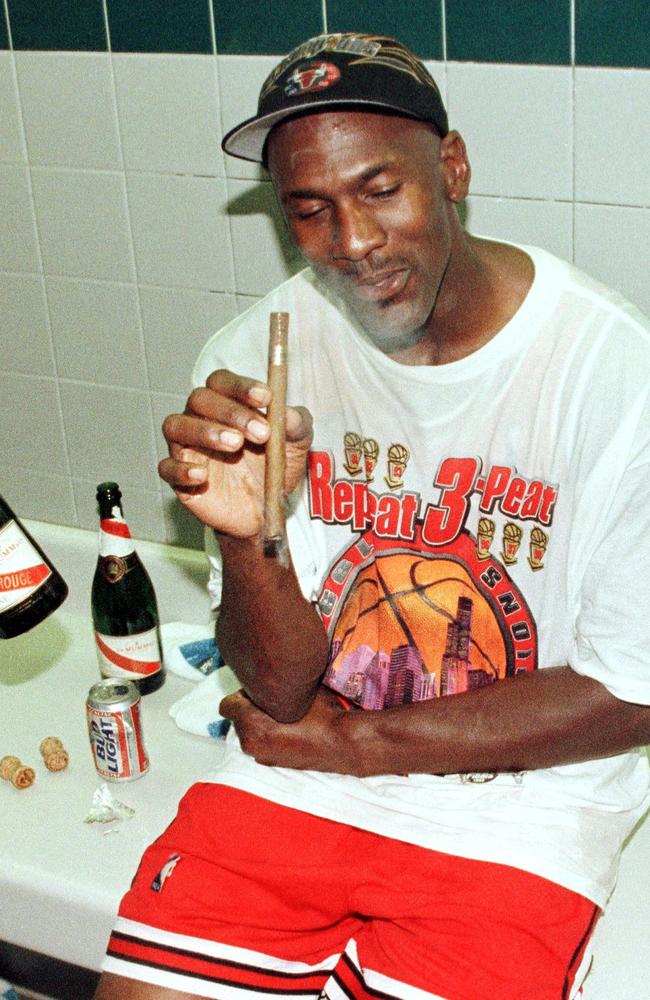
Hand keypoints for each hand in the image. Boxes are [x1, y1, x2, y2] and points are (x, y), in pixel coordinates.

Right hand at [158, 369, 312, 536]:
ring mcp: (187, 448)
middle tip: (261, 432)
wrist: (266, 509)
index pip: (222, 382)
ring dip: (204, 431)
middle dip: (231, 412)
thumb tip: (291, 413)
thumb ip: (297, 424)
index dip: (242, 386)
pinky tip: (202, 474)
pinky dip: (180, 468)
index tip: (266, 398)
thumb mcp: (296, 444)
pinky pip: (166, 468)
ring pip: (176, 426)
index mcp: (227, 403)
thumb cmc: (274, 466)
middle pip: (200, 399)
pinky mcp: (180, 479)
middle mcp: (201, 419)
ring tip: (235, 445)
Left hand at [219, 687, 355, 771]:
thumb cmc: (320, 714)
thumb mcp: (296, 689)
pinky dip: (270, 736)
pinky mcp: (273, 763)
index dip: (242, 694)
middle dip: (251, 709)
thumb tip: (264, 673)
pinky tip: (290, 730)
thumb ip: (273, 682)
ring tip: (283, 716)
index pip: (227, 705)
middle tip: (273, 701)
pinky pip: (263, 743)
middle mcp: (250, 742)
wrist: (342, 744)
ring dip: (260, 723)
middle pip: (239, 718)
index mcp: (250, 724)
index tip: (258, 690)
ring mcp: (261, 756)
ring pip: (251, 731)